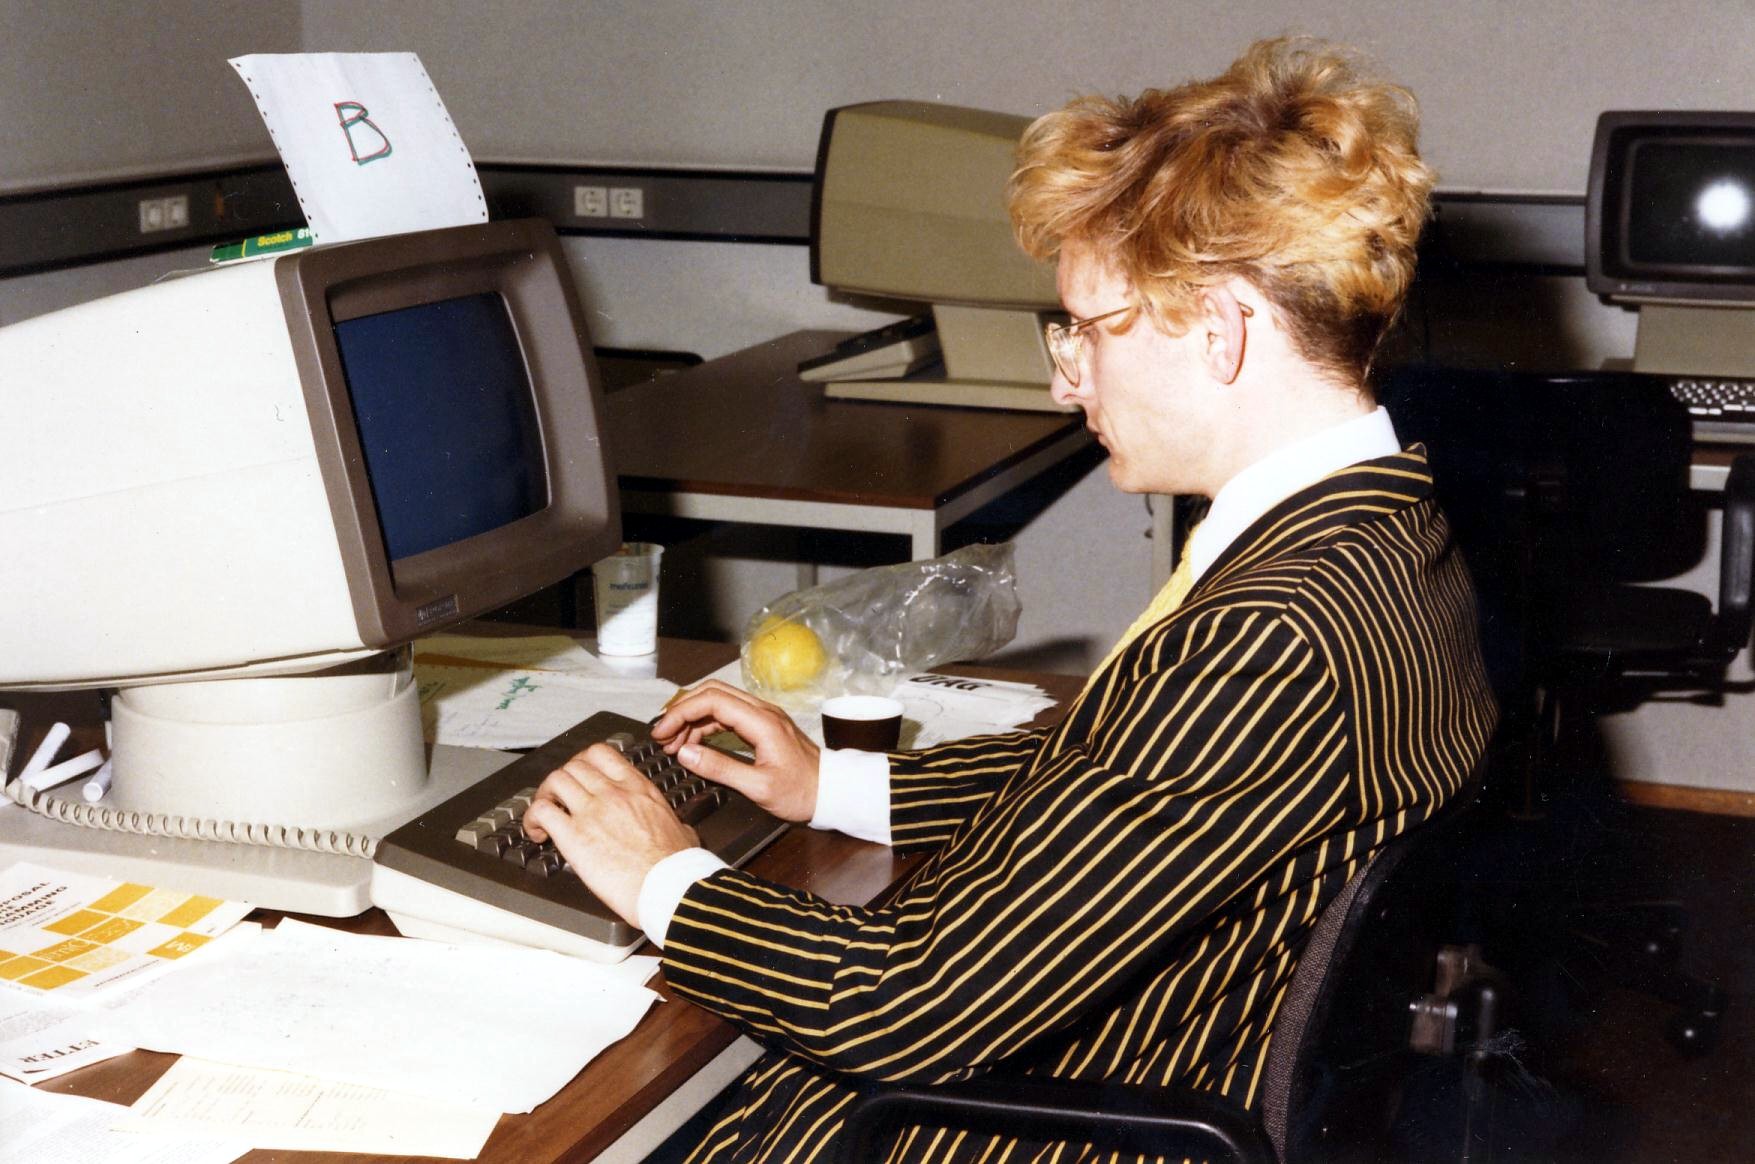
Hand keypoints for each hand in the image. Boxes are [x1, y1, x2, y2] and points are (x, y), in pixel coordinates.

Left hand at [522, 742, 699, 926]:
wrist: (669, 887)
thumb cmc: (678, 867)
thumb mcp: (683, 832)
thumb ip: (675, 825)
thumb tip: (680, 831)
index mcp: (639, 789)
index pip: (601, 754)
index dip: (582, 763)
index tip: (580, 778)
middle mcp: (614, 793)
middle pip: (573, 765)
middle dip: (562, 780)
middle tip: (559, 799)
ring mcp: (592, 811)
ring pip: (555, 780)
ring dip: (545, 796)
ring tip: (545, 816)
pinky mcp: (574, 836)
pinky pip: (541, 811)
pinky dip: (532, 819)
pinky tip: (538, 833)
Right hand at [650, 680, 820, 822]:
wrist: (831, 792)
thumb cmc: (800, 793)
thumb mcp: (758, 787)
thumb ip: (720, 768)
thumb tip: (685, 753)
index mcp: (762, 722)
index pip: (712, 700)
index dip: (681, 712)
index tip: (662, 733)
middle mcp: (762, 711)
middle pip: (713, 692)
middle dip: (683, 710)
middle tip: (663, 736)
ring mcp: (763, 716)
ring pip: (719, 701)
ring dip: (693, 718)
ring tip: (674, 745)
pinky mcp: (762, 725)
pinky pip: (728, 714)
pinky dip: (706, 724)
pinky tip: (694, 743)